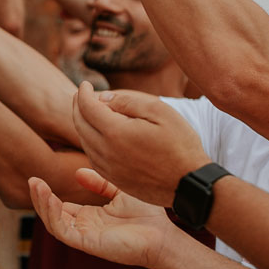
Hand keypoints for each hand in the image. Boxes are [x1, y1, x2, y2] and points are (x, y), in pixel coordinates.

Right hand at [28, 169, 175, 268]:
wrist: (162, 233)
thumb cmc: (147, 215)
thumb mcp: (119, 189)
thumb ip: (99, 182)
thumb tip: (77, 172)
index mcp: (90, 217)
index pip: (61, 207)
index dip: (48, 194)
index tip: (38, 177)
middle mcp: (85, 227)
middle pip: (53, 215)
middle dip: (40, 198)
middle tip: (32, 179)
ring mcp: (85, 236)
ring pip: (53, 223)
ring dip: (42, 205)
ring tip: (36, 186)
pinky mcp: (88, 243)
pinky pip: (63, 231)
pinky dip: (53, 215)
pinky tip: (50, 198)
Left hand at [72, 84, 210, 205]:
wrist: (191, 184)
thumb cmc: (180, 144)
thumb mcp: (160, 112)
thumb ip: (129, 101)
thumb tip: (103, 98)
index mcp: (116, 133)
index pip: (86, 107)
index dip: (83, 92)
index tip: (85, 84)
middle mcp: (106, 152)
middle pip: (80, 124)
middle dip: (77, 106)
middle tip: (82, 95)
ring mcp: (109, 169)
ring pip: (84, 141)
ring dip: (82, 124)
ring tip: (89, 112)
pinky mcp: (114, 180)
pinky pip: (92, 157)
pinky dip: (89, 142)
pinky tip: (97, 135)